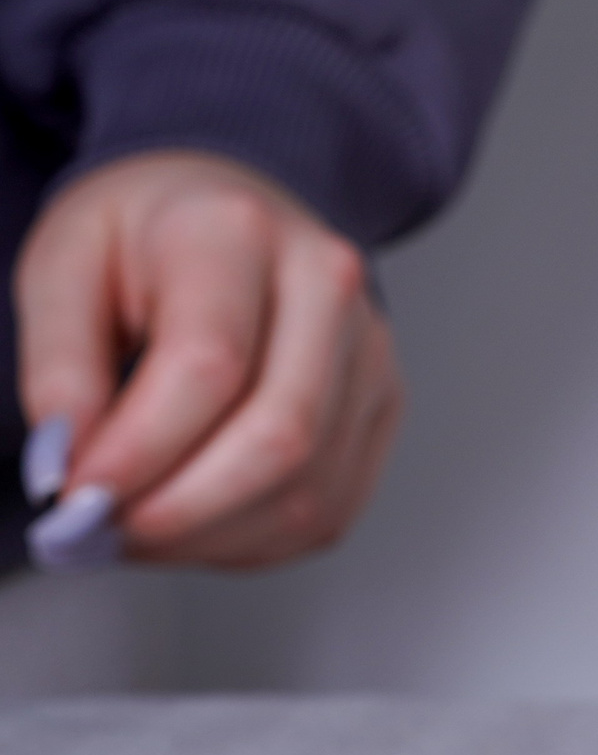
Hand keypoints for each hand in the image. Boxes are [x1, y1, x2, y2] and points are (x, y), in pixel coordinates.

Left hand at [15, 150, 402, 568]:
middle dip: (179, 511)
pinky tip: (194, 522)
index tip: (73, 493)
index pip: (209, 366)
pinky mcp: (382, 406)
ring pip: (309, 488)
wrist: (225, 213)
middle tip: (99, 530)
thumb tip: (69, 464)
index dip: (139, 450)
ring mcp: (370, 350)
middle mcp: (329, 286)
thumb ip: (57, 366)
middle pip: (280, 437)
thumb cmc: (144, 239)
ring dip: (210, 536)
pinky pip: (329, 508)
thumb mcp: (60, 268)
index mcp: (240, 231)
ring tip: (136, 527)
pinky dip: (251, 541)